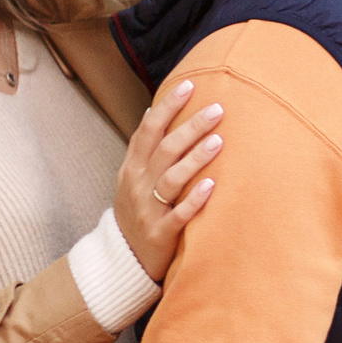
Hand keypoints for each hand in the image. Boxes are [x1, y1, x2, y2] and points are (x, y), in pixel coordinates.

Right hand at [114, 77, 222, 280]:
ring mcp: (148, 209)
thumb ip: (142, 148)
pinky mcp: (160, 234)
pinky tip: (211, 186)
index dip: (168, 106)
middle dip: (190, 127)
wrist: (123, 258)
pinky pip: (178, 215)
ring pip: (172, 179)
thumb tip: (153, 111)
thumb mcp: (132, 177)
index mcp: (132, 167)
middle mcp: (138, 184)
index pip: (149, 129)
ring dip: (195, 159)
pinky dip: (194, 200)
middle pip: (164, 149)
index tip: (189, 84)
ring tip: (219, 141)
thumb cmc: (136, 210)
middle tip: (217, 109)